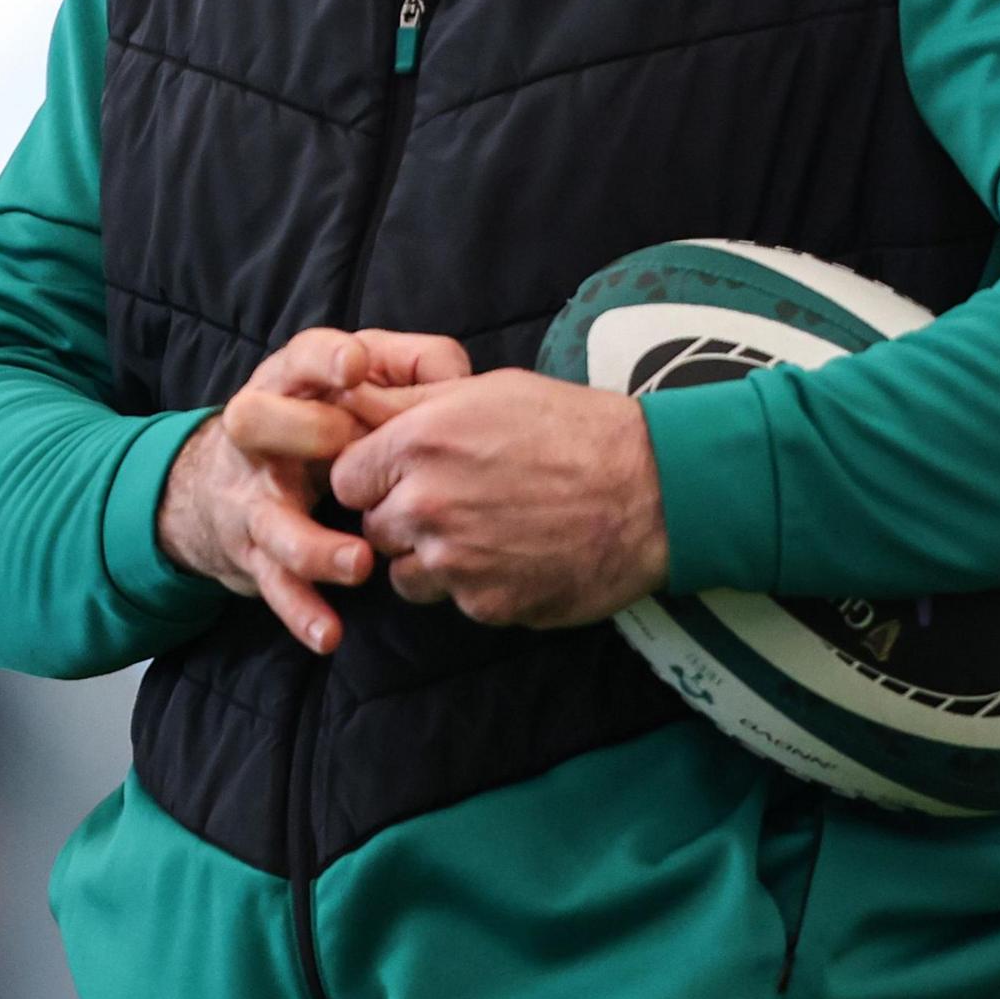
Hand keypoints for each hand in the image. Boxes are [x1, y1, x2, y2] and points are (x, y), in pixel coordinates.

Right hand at [164, 328, 471, 652]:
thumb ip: (407, 371)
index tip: (356, 366)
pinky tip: (329, 634)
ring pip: (271, 520)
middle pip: (255, 420)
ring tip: (360, 564)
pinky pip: (274, 584)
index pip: (299, 358)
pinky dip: (300, 611)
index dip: (324, 360)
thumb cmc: (313, 425)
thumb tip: (456, 378)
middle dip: (300, 432)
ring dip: (313, 545)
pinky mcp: (252, 553)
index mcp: (286, 387)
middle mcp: (255, 439)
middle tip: (348, 445)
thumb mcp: (352, 389)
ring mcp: (251, 499)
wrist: (219, 486)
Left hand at [329, 369, 668, 626]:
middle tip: (456, 503)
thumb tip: (350, 401)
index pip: (345, 478)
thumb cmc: (574, 430)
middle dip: (403, 519)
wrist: (654, 491)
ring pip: (406, 574)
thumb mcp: (487, 392)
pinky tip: (517, 557)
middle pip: (374, 528)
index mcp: (418, 443)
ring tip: (487, 532)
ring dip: (433, 560)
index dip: (372, 478)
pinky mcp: (489, 606)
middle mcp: (426, 506)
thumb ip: (409, 404)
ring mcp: (456, 563)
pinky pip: (457, 601)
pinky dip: (479, 585)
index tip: (402, 476)